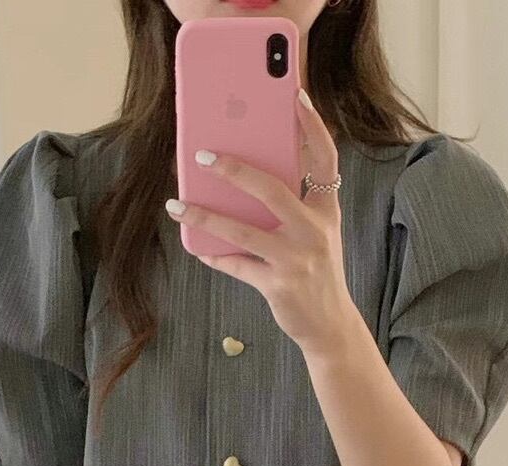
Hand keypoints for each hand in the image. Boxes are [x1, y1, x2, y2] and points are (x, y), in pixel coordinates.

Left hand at [165, 89, 357, 353]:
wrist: (330, 327)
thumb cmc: (315, 273)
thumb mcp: (315, 234)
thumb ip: (292, 206)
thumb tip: (243, 178)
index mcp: (326, 211)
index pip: (325, 159)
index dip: (312, 126)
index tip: (295, 96)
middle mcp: (315, 231)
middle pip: (272, 189)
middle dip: (234, 169)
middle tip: (202, 155)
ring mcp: (297, 260)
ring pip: (244, 231)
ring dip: (205, 216)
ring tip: (176, 205)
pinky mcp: (279, 286)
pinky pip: (238, 266)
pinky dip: (215, 256)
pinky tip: (197, 248)